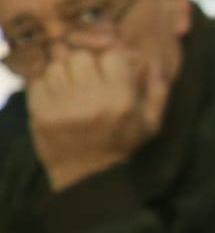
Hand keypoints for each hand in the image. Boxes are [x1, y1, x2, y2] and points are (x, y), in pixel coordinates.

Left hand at [25, 48, 169, 190]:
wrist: (86, 177)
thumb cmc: (121, 147)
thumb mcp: (150, 124)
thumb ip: (157, 92)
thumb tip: (153, 64)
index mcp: (122, 100)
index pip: (111, 56)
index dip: (109, 62)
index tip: (108, 74)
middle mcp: (93, 100)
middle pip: (80, 57)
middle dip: (84, 66)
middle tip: (87, 80)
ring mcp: (64, 107)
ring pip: (57, 66)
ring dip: (63, 74)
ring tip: (71, 90)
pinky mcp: (41, 114)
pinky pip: (38, 82)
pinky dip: (46, 86)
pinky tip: (56, 99)